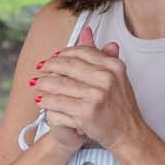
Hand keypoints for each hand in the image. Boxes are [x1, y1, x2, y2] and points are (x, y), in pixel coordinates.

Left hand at [30, 27, 141, 155]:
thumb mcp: (115, 76)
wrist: (128, 133)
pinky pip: (59, 102)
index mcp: (113, 65)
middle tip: (40, 68)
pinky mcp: (86, 112)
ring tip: (36, 84)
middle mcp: (106, 78)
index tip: (53, 58)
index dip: (63, 54)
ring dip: (44, 83)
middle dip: (49, 66)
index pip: (81, 52)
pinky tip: (41, 100)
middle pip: (68, 65)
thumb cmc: (120, 106)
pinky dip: (47, 101)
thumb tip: (86, 31)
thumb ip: (99, 53)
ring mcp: (96, 95)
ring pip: (60, 84)